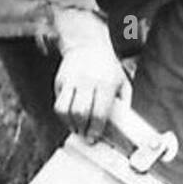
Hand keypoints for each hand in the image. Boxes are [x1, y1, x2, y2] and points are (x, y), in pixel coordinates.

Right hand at [52, 12, 128, 140]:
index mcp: (107, 83)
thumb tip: (123, 125)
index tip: (93, 138)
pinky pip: (58, 103)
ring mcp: (72, 80)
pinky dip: (63, 115)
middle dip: (82, 129)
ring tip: (76, 129)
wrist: (88, 45)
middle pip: (81, 113)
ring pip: (65, 110)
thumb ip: (124, 103)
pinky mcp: (60, 81)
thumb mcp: (122, 82)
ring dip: (70, 124)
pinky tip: (70, 118)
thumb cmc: (108, 68)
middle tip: (85, 135)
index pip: (99, 112)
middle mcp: (88, 81)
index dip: (95, 129)